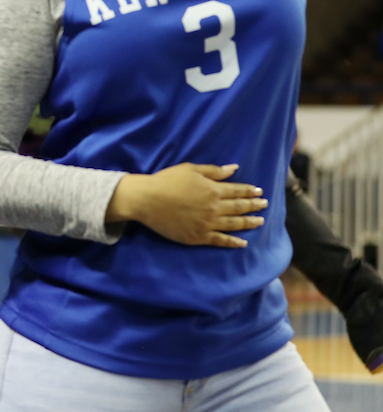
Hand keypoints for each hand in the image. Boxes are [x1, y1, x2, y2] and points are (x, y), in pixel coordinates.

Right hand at [107, 163, 266, 247]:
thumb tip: (234, 169)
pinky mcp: (199, 237)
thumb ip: (214, 171)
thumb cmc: (166, 181)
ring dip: (249, 223)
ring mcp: (208, 224)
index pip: (237, 190)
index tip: (260, 192)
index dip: (249, 191)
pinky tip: (242, 242)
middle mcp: (214, 208)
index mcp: (213, 190)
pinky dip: (233, 242)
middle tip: (264, 205)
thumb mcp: (190, 169)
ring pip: (234, 224)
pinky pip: (220, 240)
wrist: (147, 200)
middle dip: (253, 205)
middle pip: (239, 207)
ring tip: (260, 221)